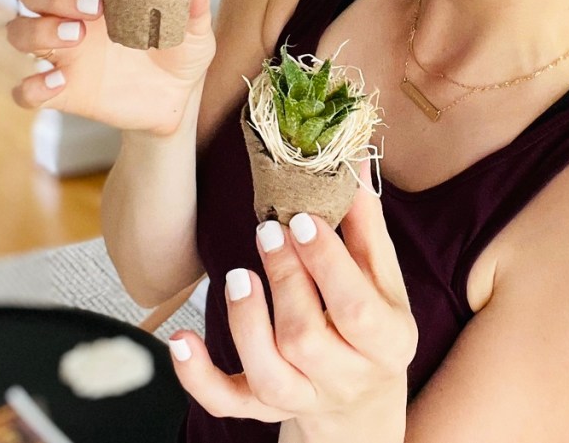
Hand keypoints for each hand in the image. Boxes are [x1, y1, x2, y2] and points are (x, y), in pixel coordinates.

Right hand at [7, 0, 216, 133]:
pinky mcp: (62, 92)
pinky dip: (32, 86)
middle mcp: (71, 16)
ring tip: (77, 37)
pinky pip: (25, 89)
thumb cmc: (180, 52)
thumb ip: (193, 4)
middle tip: (93, 7)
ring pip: (19, 31)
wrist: (178, 101)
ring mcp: (62, 54)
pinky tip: (59, 83)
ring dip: (38, 29)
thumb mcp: (195, 30)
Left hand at [169, 161, 416, 439]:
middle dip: (283, 281)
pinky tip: (180, 340)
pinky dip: (199, 377)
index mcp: (387, 342)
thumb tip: (350, 161)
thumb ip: (364, 225)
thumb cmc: (370, 322)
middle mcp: (346, 377)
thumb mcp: (379, 277)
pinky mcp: (263, 408)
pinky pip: (227, 403)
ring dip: (245, 323)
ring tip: (237, 276)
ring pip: (268, 375)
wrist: (361, 397)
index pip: (357, 310)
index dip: (327, 265)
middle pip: (307, 340)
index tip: (302, 219)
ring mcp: (303, 398)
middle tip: (266, 231)